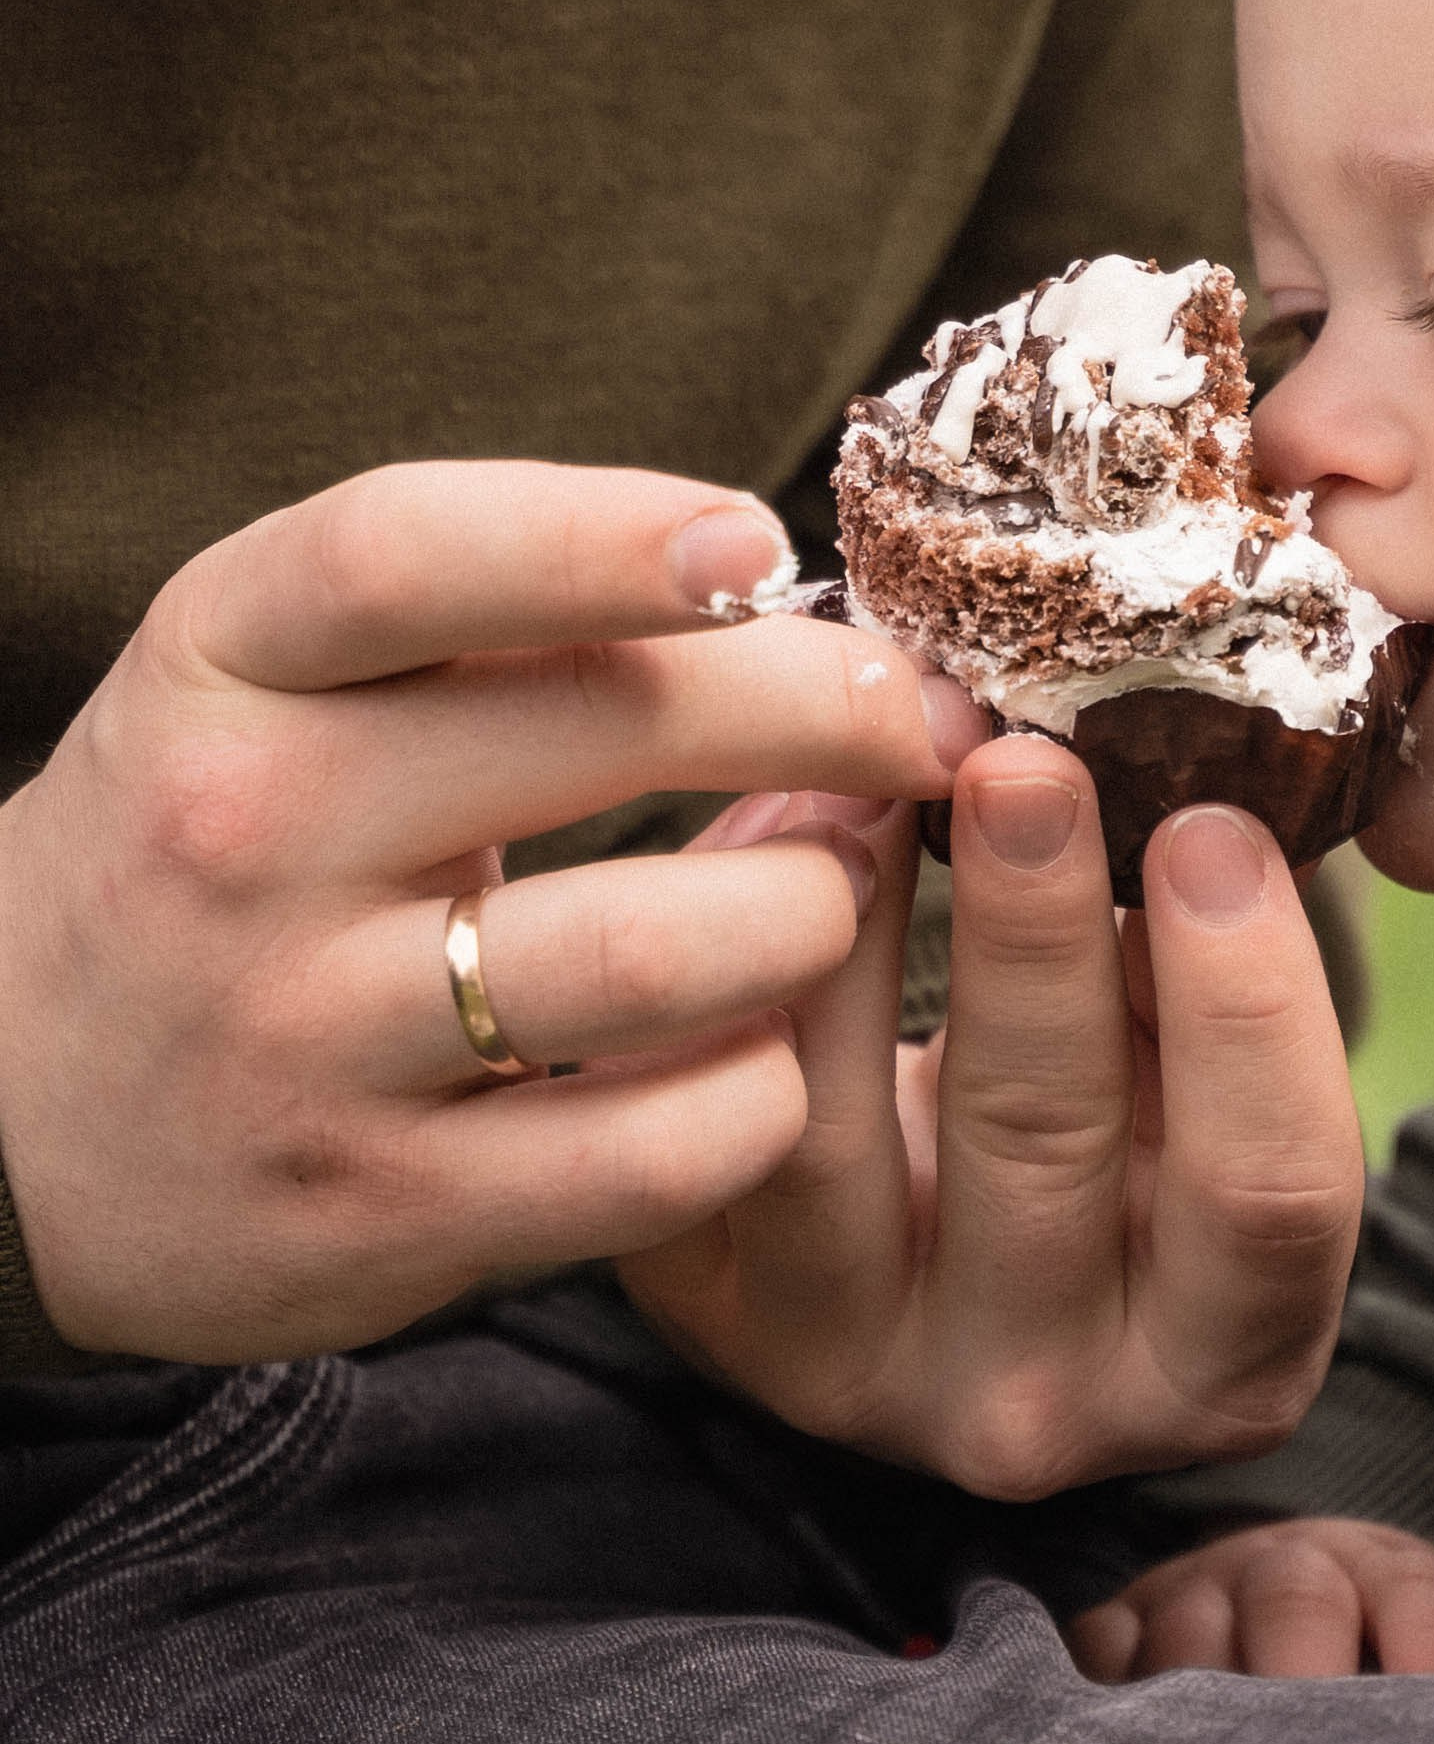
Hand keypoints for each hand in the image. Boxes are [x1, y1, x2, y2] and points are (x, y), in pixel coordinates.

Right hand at [0, 461, 983, 1360]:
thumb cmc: (210, 835)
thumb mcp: (270, 675)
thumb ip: (475, 611)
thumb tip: (771, 576)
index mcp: (225, 662)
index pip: (409, 553)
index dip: (604, 532)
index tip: (759, 535)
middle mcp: (248, 836)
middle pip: (592, 735)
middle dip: (817, 708)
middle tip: (912, 714)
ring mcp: (306, 1035)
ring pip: (651, 958)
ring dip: (808, 911)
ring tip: (833, 891)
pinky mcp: (376, 1211)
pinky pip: (645, 1153)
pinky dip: (755, 1095)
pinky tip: (767, 1054)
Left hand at [621, 736, 1364, 1500]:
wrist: (944, 1258)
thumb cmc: (1127, 1131)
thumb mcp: (1201, 1075)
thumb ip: (1201, 961)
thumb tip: (1176, 758)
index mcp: (1218, 1357)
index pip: (1266, 1192)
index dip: (1249, 1005)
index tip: (1209, 826)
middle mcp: (1036, 1404)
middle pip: (1042, 1145)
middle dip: (1033, 930)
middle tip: (1020, 761)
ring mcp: (851, 1374)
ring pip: (833, 1136)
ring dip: (852, 928)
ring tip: (867, 776)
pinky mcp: (705, 1315)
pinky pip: (696, 1125)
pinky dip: (723, 971)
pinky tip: (762, 834)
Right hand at [1067, 1519, 1433, 1679]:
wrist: (1310, 1584)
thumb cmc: (1409, 1664)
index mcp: (1401, 1574)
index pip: (1422, 1607)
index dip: (1428, 1681)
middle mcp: (1298, 1565)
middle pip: (1296, 1604)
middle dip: (1303, 1693)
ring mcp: (1201, 1586)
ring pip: (1187, 1632)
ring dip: (1200, 1718)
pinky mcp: (1120, 1619)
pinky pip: (1094, 1652)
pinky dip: (1101, 1708)